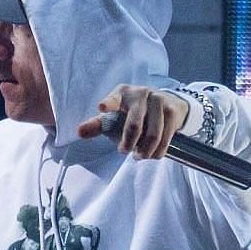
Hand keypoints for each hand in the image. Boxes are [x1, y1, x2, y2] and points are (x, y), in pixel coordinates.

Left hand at [75, 84, 189, 158]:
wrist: (168, 102)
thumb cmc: (134, 111)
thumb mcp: (115, 114)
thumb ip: (97, 125)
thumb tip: (79, 132)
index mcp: (122, 94)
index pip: (113, 99)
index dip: (108, 103)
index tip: (101, 107)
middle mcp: (140, 94)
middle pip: (134, 125)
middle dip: (129, 144)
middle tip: (124, 152)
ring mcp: (158, 100)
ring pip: (152, 135)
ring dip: (145, 151)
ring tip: (139, 156)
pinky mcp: (171, 110)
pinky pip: (165, 137)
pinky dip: (158, 151)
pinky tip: (152, 154)